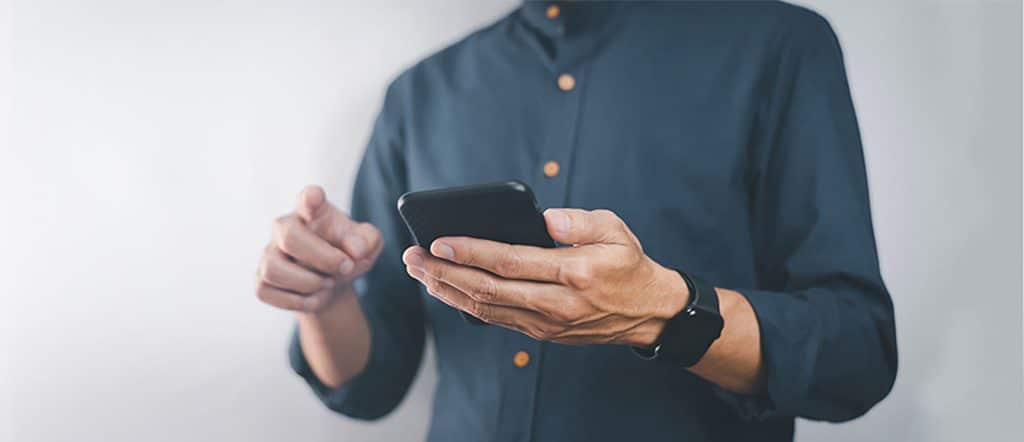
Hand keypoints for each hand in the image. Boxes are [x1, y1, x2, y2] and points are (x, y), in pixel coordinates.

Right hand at [256, 186, 382, 312]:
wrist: (334, 284)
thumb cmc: (348, 255)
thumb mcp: (367, 246)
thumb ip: (367, 240)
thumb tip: (355, 250)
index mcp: (315, 212)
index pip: (308, 199)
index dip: (310, 198)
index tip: (315, 197)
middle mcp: (286, 227)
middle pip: (289, 236)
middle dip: (322, 258)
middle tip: (345, 267)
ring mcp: (270, 253)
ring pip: (274, 269)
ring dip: (309, 283)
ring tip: (328, 282)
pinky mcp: (261, 279)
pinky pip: (268, 291)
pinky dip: (297, 301)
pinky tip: (313, 296)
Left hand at [402, 208, 688, 345]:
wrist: (647, 312)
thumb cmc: (627, 263)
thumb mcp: (614, 230)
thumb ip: (578, 222)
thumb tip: (544, 220)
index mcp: (574, 273)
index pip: (510, 261)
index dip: (470, 252)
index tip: (438, 241)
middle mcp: (556, 303)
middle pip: (487, 289)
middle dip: (444, 273)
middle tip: (413, 256)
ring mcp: (546, 323)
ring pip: (485, 308)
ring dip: (447, 291)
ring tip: (419, 271)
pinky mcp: (541, 332)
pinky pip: (495, 319)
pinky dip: (465, 304)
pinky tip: (446, 289)